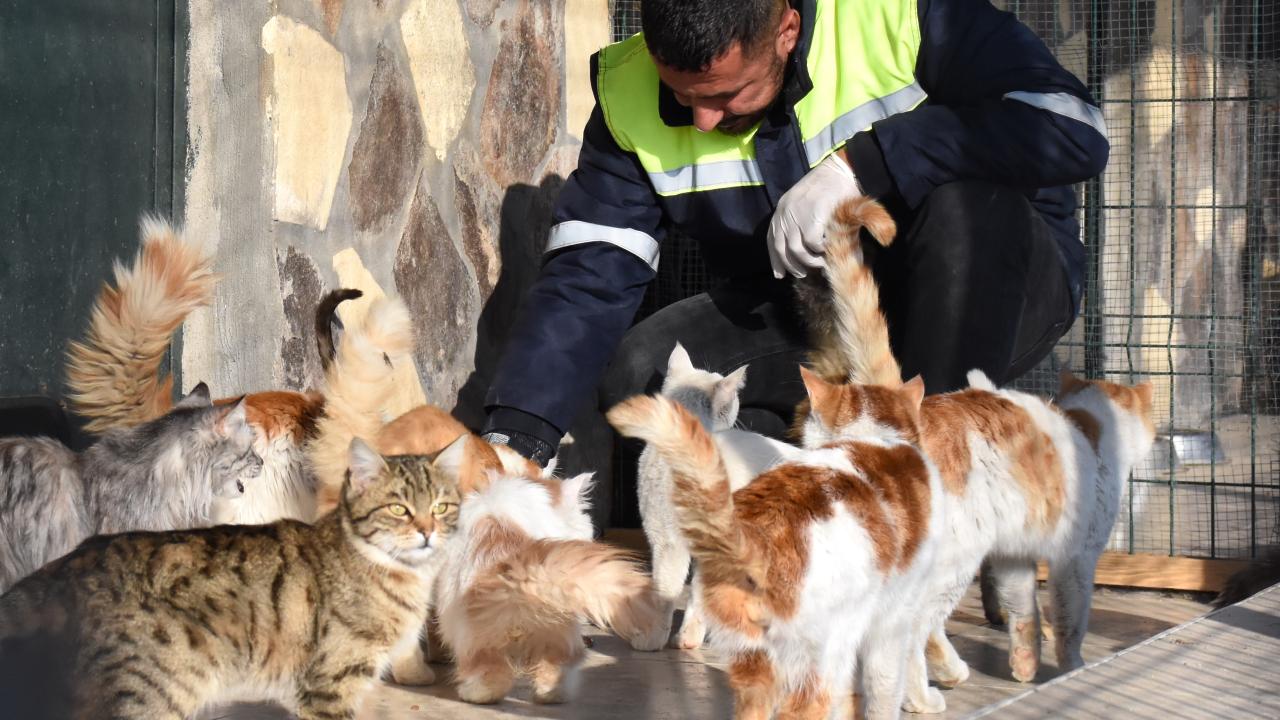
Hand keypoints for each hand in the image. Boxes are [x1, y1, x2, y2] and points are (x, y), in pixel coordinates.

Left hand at [766, 152, 861, 278]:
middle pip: (782, 249)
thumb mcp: (808, 203)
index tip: (779, 274)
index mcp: (782, 210)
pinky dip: (820, 252)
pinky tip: (828, 252)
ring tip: (820, 264)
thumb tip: (806, 250)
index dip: (775, 259)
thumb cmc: (828, 187)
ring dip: (808, 262)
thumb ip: (802, 223)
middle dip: (791, 265)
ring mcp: (797, 217)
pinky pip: (813, 245)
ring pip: (797, 251)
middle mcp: (785, 214)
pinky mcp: (812, 219)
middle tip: (803, 274)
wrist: (841, 170)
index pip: (772, 239)